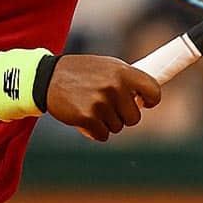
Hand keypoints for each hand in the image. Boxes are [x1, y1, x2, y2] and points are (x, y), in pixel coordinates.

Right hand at [44, 54, 162, 141]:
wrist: (49, 77)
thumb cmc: (83, 72)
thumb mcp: (109, 66)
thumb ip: (129, 79)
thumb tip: (148, 98)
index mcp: (123, 72)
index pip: (153, 91)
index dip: (151, 100)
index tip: (143, 103)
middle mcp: (114, 87)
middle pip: (134, 118)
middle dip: (123, 116)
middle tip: (109, 106)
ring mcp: (101, 103)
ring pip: (118, 127)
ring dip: (107, 123)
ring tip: (92, 107)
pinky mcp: (87, 117)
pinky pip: (103, 135)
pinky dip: (95, 131)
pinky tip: (85, 118)